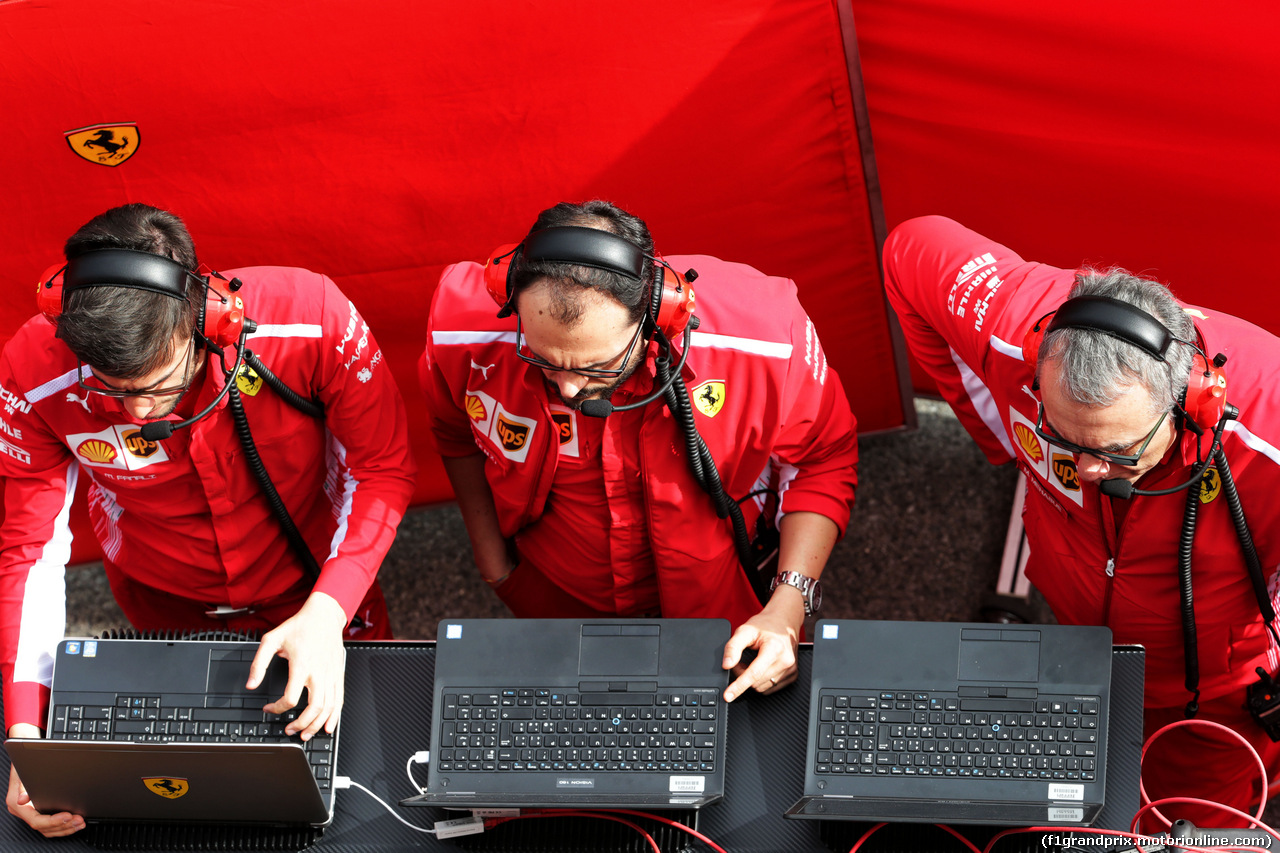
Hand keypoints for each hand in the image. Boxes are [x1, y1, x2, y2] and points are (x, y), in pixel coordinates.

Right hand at [6, 724, 83, 836]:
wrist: (25, 753)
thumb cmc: (25, 760)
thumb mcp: (23, 769)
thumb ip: (24, 785)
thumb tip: (22, 800)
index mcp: (16, 803)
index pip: (35, 820)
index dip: (52, 821)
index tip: (67, 816)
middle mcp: (23, 810)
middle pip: (44, 827)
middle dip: (63, 826)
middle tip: (79, 820)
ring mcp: (31, 811)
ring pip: (48, 829)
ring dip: (66, 828)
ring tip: (80, 822)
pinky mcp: (40, 810)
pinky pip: (51, 825)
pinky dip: (64, 825)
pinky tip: (76, 822)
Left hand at [248, 592, 347, 739]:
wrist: (324, 615)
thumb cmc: (299, 626)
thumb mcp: (271, 639)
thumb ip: (259, 663)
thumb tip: (251, 684)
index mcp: (301, 665)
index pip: (290, 698)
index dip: (277, 709)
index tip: (268, 708)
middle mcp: (318, 672)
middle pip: (313, 708)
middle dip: (301, 725)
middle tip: (290, 730)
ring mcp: (331, 674)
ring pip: (328, 707)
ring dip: (317, 725)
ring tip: (306, 734)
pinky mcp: (338, 674)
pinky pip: (339, 700)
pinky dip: (334, 716)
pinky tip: (328, 726)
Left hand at [721, 589, 804, 701]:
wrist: (784, 622)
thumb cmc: (765, 625)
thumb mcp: (744, 630)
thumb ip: (733, 647)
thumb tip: (726, 665)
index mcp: (775, 648)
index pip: (754, 673)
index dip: (738, 686)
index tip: (728, 696)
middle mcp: (786, 661)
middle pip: (756, 682)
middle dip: (742, 675)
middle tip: (740, 660)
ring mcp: (791, 670)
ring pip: (762, 688)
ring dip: (752, 679)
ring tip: (752, 661)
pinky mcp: (792, 676)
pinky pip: (770, 688)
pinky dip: (761, 681)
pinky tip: (761, 667)